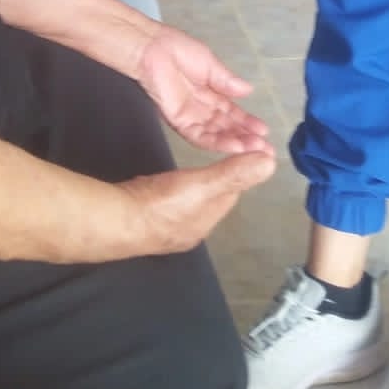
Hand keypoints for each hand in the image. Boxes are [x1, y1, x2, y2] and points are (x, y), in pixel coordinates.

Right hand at [120, 151, 275, 254]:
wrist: (117, 222)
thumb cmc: (162, 204)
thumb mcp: (203, 184)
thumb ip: (234, 172)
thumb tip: (271, 162)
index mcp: (205, 222)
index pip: (229, 196)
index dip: (236, 175)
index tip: (240, 157)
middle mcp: (189, 231)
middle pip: (209, 203)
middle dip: (216, 184)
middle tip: (218, 161)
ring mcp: (165, 229)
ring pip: (187, 206)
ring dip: (192, 190)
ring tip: (192, 174)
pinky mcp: (145, 222)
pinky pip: (166, 206)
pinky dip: (170, 195)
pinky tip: (163, 189)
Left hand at [136, 26, 272, 154]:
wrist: (155, 48)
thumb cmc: (178, 49)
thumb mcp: (211, 64)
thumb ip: (227, 81)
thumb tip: (248, 90)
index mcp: (211, 93)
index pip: (232, 113)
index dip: (248, 123)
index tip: (265, 131)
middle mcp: (201, 108)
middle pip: (226, 128)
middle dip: (246, 138)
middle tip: (265, 148)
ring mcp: (190, 116)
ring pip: (216, 135)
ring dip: (236, 143)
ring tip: (255, 149)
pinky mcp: (179, 121)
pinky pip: (199, 136)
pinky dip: (217, 142)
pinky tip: (234, 146)